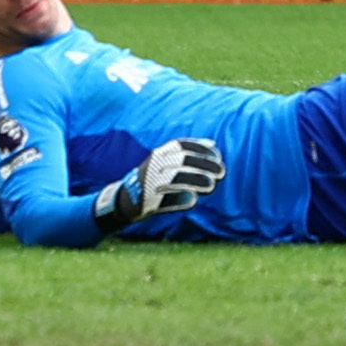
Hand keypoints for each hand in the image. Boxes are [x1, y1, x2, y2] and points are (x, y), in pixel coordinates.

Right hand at [91, 138, 223, 233]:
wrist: (124, 200)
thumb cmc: (153, 177)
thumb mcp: (165, 160)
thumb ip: (187, 152)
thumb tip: (212, 144)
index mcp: (160, 153)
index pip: (183, 146)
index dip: (202, 150)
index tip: (218, 156)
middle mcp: (154, 165)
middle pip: (183, 161)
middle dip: (204, 165)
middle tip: (221, 173)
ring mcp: (150, 183)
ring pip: (176, 178)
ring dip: (196, 181)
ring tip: (211, 186)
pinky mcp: (148, 201)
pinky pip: (167, 200)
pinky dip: (182, 200)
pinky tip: (193, 201)